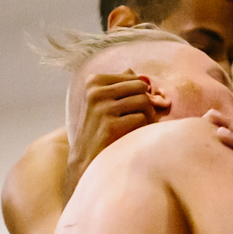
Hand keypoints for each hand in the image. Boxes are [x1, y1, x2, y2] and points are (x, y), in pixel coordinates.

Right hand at [67, 70, 157, 190]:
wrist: (86, 158)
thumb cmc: (102, 127)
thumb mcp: (105, 101)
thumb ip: (121, 85)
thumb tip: (139, 74)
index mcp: (94, 81)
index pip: (134, 78)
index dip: (138, 94)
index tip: (128, 108)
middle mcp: (95, 92)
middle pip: (141, 87)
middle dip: (145, 103)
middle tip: (136, 118)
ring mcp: (102, 108)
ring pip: (144, 102)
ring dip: (146, 117)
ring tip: (134, 127)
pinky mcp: (110, 126)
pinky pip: (141, 119)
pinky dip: (142, 129)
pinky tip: (130, 136)